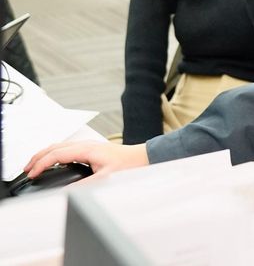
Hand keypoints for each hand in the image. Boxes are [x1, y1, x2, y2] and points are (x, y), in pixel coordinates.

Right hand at [24, 141, 148, 181]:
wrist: (144, 158)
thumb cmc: (129, 165)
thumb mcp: (106, 178)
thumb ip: (85, 185)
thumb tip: (66, 191)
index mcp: (87, 149)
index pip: (56, 154)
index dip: (41, 164)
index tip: (31, 173)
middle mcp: (86, 145)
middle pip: (55, 147)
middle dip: (38, 157)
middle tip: (27, 169)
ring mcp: (89, 145)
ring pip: (60, 146)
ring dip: (46, 154)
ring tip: (36, 165)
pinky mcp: (92, 149)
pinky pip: (67, 148)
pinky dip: (55, 154)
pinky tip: (54, 162)